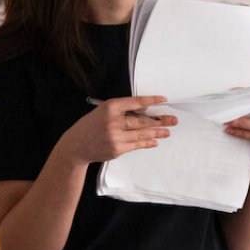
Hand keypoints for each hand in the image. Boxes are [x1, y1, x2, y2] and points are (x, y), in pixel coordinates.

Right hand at [55, 96, 176, 165]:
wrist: (76, 146)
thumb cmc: (90, 125)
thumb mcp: (102, 111)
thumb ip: (121, 111)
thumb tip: (145, 112)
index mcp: (110, 107)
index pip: (136, 102)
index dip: (151, 101)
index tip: (164, 100)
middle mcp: (113, 121)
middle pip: (142, 120)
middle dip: (160, 120)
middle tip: (173, 120)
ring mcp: (115, 137)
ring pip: (141, 134)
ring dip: (156, 133)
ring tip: (168, 131)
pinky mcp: (117, 149)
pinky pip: (136, 145)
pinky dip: (146, 143)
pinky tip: (155, 141)